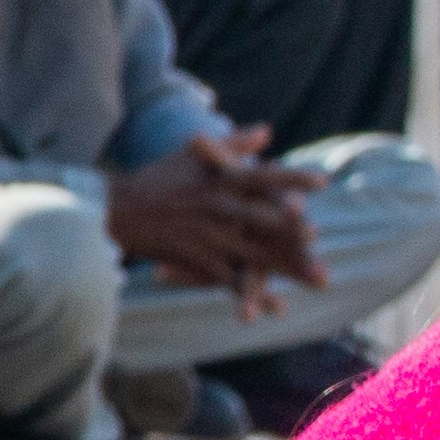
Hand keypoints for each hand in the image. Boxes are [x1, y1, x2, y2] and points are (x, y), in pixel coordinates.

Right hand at [105, 130, 322, 303]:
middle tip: (318, 237)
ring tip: (320, 279)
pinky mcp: (200, 261)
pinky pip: (232, 281)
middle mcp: (218, 208)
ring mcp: (209, 237)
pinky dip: (256, 296)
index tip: (323, 182)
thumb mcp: (192, 156)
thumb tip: (266, 131)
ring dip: (288, 268)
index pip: (262, 178)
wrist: (116, 211)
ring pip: (255, 255)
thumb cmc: (159, 178)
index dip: (291, 179)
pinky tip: (280, 308)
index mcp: (220, 181)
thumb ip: (232, 145)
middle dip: (290, 230)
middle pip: (262, 221)